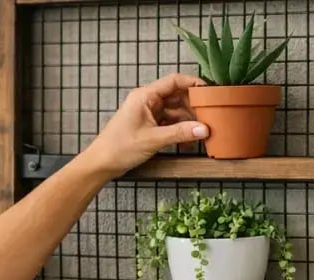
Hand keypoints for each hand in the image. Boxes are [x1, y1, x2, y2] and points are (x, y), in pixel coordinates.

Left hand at [80, 73, 209, 178]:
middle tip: (211, 116)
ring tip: (203, 132)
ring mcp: (148, 113)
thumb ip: (179, 133)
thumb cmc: (119, 147)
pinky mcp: (149, 125)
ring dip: (189, 121)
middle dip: (194, 106)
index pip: (174, 81)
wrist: (101, 164)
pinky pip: (170, 123)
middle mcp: (148, 100)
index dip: (194, 83)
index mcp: (145, 96)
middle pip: (178, 96)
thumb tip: (203, 129)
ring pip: (175, 111)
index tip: (211, 92)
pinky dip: (180, 130)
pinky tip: (190, 141)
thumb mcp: (152, 140)